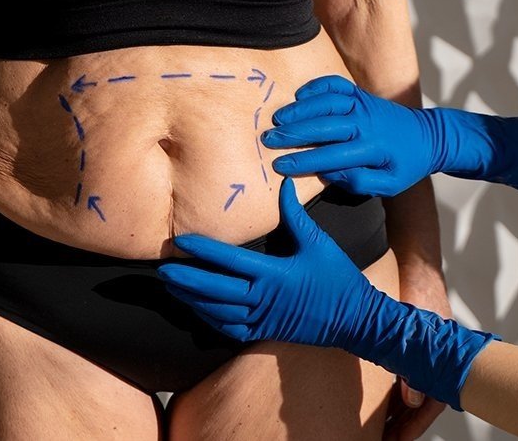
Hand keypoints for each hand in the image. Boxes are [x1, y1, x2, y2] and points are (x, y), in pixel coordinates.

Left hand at [158, 177, 374, 348]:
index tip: (181, 242)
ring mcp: (262, 319)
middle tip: (161, 271)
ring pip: (218, 312)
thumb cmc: (338, 279)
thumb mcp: (318, 243)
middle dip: (186, 280)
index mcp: (274, 274)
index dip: (203, 251)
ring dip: (192, 300)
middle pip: (215, 290)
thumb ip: (296, 216)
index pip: (230, 261)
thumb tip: (285, 183)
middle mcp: (263, 299)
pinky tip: (197, 309)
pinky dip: (210, 320)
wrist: (355, 319)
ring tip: (172, 288)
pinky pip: (230, 329)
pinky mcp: (264, 332)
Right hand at [261, 75, 517, 194]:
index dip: (304, 161)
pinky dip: (316, 87)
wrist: (428, 136)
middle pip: (324, 126)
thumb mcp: (390, 184)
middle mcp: (366, 123)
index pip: (331, 155)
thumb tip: (330, 173)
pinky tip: (299, 96)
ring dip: (300, 110)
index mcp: (373, 148)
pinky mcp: (362, 94)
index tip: (281, 166)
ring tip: (278, 120)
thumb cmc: (406, 164)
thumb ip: (360, 182)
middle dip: (294, 134)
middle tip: (268, 140)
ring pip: (327, 102)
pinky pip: (336, 85)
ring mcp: (364, 104)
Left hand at [385, 262, 453, 440]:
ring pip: (414, 390)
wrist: (415, 259)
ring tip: (380, 428)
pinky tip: (381, 400)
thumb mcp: (414, 325)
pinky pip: (406, 374)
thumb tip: (413, 398)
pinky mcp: (412, 343)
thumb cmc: (418, 286)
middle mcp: (436, 358)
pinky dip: (395, 390)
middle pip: (423, 401)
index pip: (433, 403)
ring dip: (399, 410)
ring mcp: (425, 351)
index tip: (397, 440)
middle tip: (383, 439)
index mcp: (443, 358)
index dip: (415, 424)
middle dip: (405, 423)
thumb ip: (411, 360)